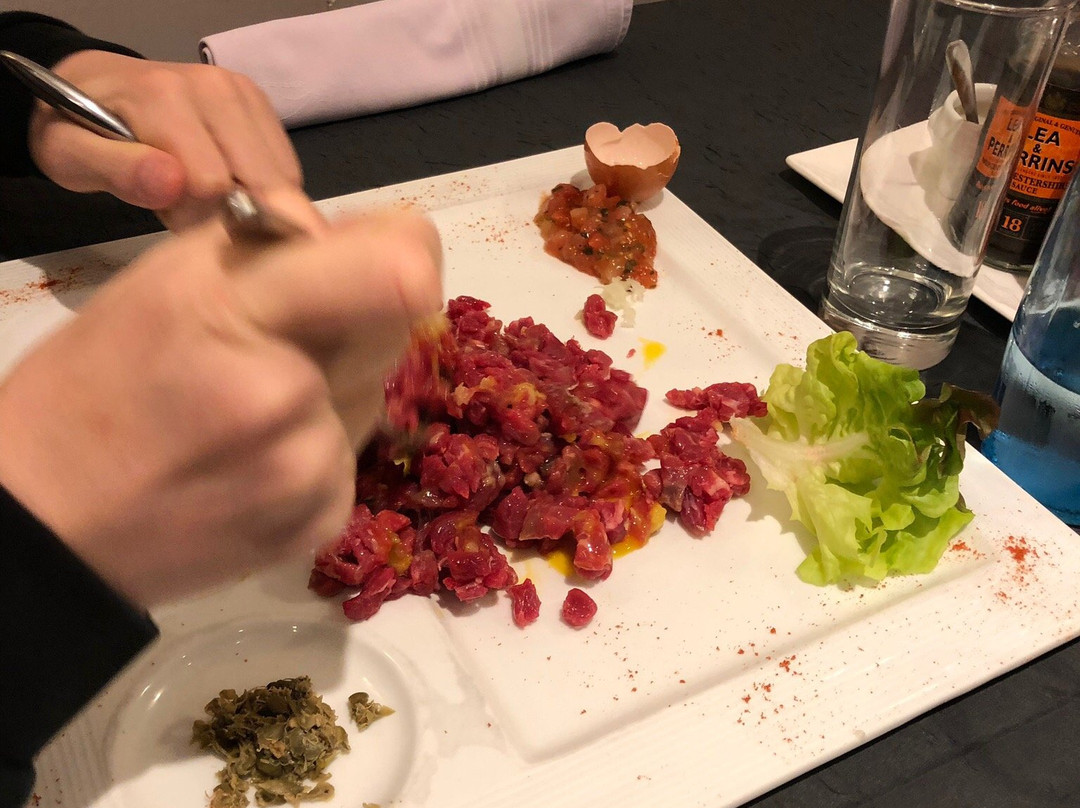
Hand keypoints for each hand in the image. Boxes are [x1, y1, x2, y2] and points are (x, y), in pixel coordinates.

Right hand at [0, 210, 441, 605]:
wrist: (49, 522)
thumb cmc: (94, 383)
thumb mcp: (166, 279)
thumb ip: (275, 245)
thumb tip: (362, 238)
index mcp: (237, 312)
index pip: (399, 270)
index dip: (405, 248)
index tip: (375, 253)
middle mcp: (287, 393)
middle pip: (399, 325)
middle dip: (356, 314)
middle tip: (284, 332)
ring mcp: (307, 467)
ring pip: (372, 391)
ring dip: (332, 384)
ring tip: (248, 405)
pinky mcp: (321, 520)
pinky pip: (351, 454)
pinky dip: (315, 445)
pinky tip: (251, 457)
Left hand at [27, 50, 320, 232]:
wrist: (96, 86)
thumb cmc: (79, 130)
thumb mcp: (69, 157)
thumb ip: (116, 172)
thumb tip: (172, 185)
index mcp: (165, 97)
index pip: (211, 185)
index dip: (193, 217)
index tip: (166, 215)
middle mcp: (215, 87)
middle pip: (258, 183)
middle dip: (233, 214)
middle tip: (192, 210)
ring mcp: (244, 93)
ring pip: (281, 179)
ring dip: (255, 204)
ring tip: (211, 197)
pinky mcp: (262, 103)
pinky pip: (288, 169)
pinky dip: (269, 191)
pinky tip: (235, 185)